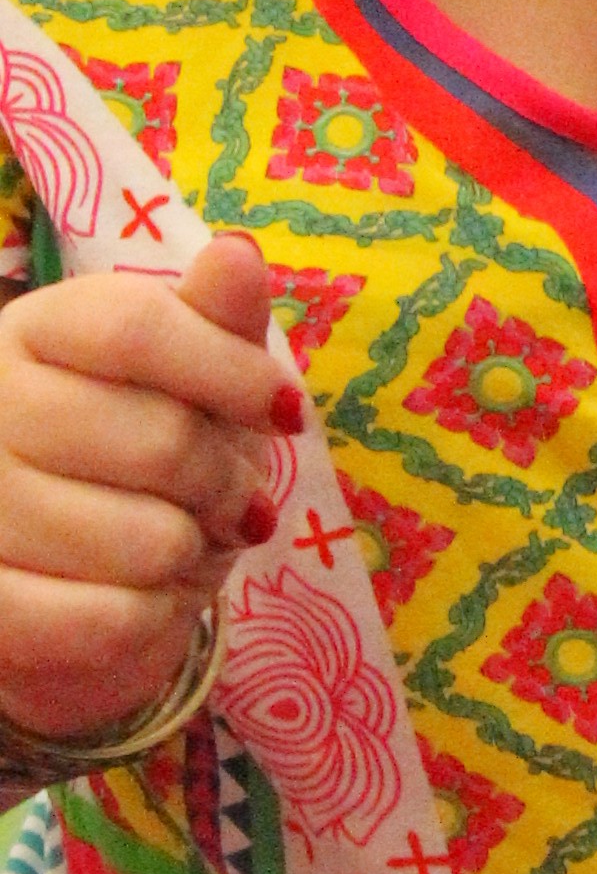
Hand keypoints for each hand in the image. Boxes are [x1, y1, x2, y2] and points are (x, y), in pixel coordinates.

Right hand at [0, 231, 289, 749]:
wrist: (62, 583)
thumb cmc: (140, 466)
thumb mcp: (188, 385)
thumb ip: (213, 324)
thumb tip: (237, 253)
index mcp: (33, 334)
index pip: (134, 327)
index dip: (232, 373)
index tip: (286, 412)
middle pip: (161, 441)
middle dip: (225, 483)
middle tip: (221, 501)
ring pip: (150, 543)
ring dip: (190, 557)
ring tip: (169, 547)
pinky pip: (115, 620)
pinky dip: (157, 620)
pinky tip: (139, 601)